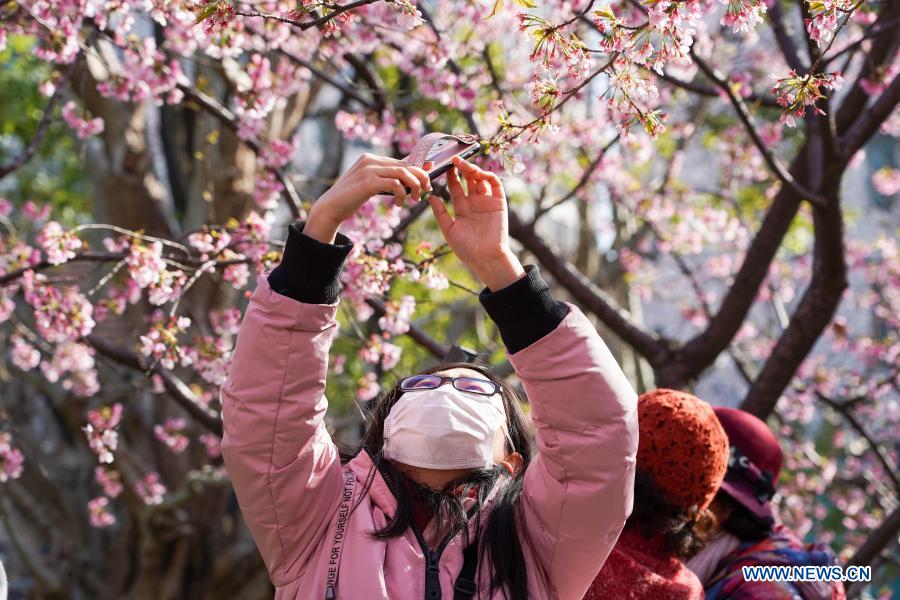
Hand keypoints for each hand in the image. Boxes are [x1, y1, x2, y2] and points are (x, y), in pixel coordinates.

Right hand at [306, 153, 431, 242]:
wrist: (330, 207)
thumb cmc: (351, 198)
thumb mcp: (370, 185)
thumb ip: (385, 179)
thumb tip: (409, 178)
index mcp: (371, 159)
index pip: (400, 161)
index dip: (418, 169)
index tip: (429, 179)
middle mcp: (370, 160)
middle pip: (405, 165)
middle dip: (420, 178)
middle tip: (426, 191)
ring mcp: (368, 170)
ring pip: (402, 173)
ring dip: (413, 187)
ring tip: (414, 199)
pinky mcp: (368, 182)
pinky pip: (394, 184)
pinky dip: (402, 194)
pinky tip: (399, 204)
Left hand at [427, 156, 524, 290]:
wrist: (485, 258)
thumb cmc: (466, 249)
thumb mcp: (449, 230)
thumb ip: (440, 213)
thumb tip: (429, 197)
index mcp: (461, 207)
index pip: (455, 186)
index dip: (450, 175)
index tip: (442, 166)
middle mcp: (474, 202)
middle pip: (468, 179)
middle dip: (461, 168)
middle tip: (453, 159)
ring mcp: (486, 201)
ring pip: (480, 178)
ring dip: (473, 169)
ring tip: (464, 164)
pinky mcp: (499, 202)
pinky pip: (495, 184)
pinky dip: (488, 176)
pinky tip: (479, 173)